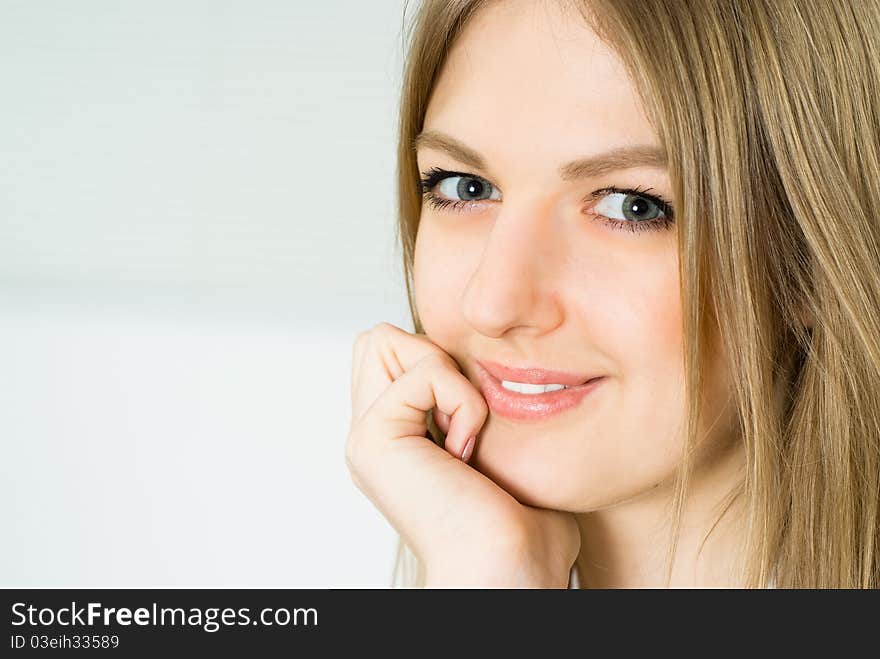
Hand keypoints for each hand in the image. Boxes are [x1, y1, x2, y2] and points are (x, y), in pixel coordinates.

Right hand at [345, 322, 579, 587]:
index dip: (438, 362)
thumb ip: (474, 407)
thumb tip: (501, 374)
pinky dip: (462, 399)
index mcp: (393, 439)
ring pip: (386, 340)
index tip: (473, 421)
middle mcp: (371, 436)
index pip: (392, 349)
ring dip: (446, 374)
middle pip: (379, 339)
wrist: (510, 571)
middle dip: (432, 357)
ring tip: (464, 432)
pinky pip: (424, 370)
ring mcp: (365, 437)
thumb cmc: (520, 527)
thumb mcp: (497, 451)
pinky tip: (466, 449)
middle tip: (463, 416)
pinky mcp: (374, 438)